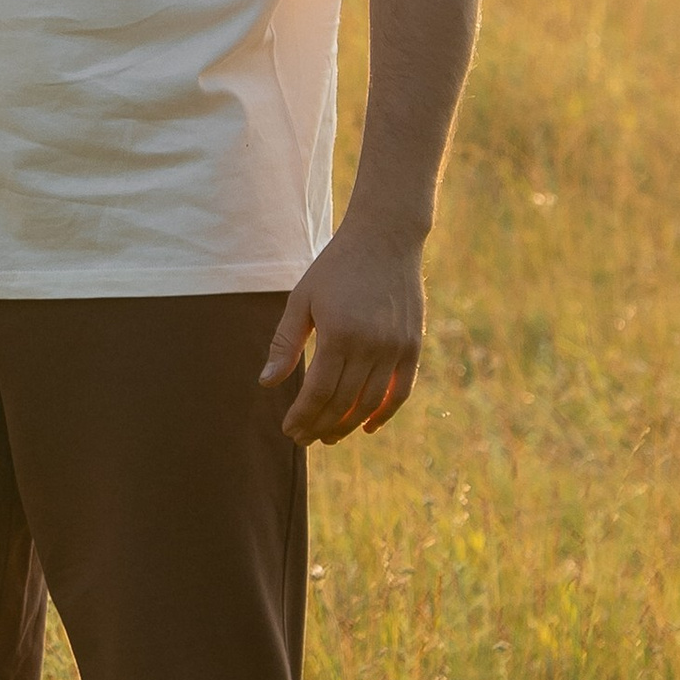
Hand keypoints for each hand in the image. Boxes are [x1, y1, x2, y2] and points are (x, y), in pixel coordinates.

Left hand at [260, 216, 425, 443]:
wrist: (384, 240)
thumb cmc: (335, 268)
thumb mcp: (301, 300)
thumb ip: (285, 344)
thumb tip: (266, 384)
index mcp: (339, 334)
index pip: (319, 392)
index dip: (303, 415)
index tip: (289, 430)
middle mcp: (371, 346)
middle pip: (344, 402)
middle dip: (321, 426)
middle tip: (304, 439)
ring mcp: (396, 348)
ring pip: (371, 403)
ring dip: (348, 425)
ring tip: (329, 437)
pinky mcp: (413, 346)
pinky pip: (401, 391)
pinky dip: (385, 414)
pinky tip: (366, 427)